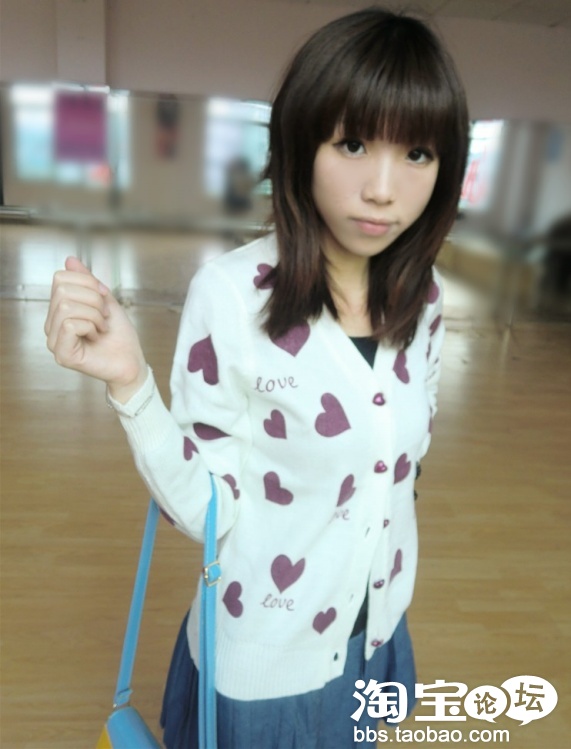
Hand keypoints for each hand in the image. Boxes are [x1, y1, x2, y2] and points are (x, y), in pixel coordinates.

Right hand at [45, 257, 148, 401]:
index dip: (88, 282)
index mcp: (58, 311)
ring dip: (94, 314)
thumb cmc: (120, 335)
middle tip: (104, 316)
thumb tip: (70, 260)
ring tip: (101, 327)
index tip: (104, 298)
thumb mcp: (105, 300)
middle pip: (62, 290)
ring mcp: (54, 341)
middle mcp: (51, 325)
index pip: (60, 278)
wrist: (131, 361)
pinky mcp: (62, 355)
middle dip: (93, 299)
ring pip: (66, 306)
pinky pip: (70, 324)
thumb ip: (87, 281)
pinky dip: (91, 326)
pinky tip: (96, 337)